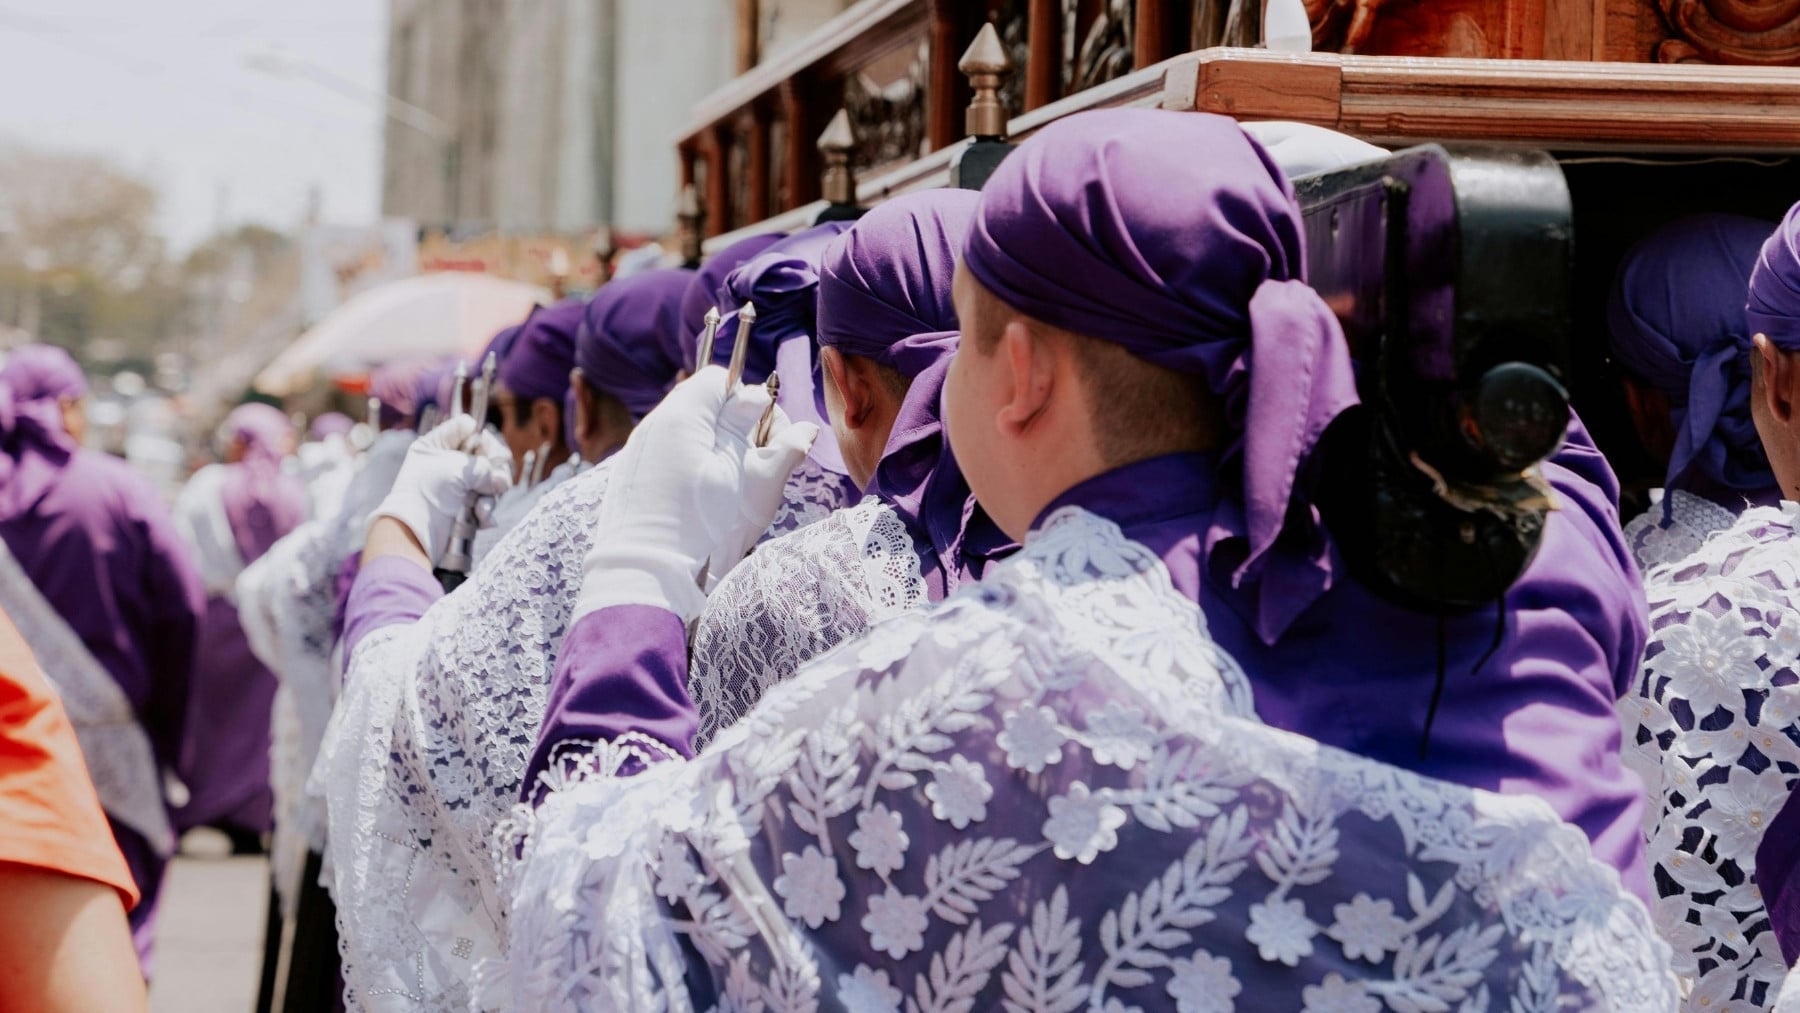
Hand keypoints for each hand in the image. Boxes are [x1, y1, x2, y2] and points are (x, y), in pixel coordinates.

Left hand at [368, 414, 512, 563]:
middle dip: (495, 468)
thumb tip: (503, 481)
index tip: (487, 449)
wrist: (415, 531)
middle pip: (486, 455)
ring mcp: (458, 486)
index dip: (482, 438)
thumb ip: (484, 467)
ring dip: (492, 494)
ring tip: (484, 507)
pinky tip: (481, 517)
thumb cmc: (427, 493)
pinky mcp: (465, 507)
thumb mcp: (458, 469)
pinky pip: (487, 502)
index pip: (468, 429)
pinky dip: (486, 510)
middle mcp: (448, 463)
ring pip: (491, 480)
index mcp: (437, 445)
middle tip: (498, 480)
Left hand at [573, 366, 817, 623]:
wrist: (644, 566)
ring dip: (714, 445)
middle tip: (750, 460)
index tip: (759, 431)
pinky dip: (691, 463)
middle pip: (703, 403)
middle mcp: (655, 424)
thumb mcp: (742, 474)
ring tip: (727, 483)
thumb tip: (779, 410)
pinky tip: (699, 496)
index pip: (717, 379)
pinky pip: (670, 452)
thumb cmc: (698, 520)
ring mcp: (640, 449)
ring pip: (688, 429)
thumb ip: (762, 434)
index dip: (745, 399)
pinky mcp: (633, 473)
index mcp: (682, 415)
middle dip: (733, 424)